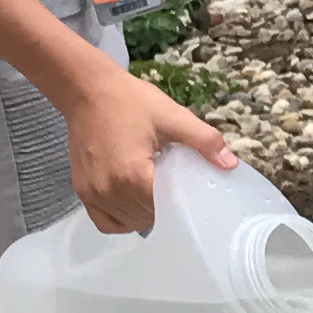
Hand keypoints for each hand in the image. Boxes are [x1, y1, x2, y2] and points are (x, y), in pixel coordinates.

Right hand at [64, 62, 238, 235]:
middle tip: (172, 184)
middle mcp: (109, 191)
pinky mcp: (81, 191)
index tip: (188, 187)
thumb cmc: (131, 101)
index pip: (164, 208)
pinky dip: (120, 218)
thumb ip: (203, 140)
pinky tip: (133, 203)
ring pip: (127, 222)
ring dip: (143, 213)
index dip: (180, 200)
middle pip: (146, 218)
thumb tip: (231, 164)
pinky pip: (104, 221)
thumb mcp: (172, 116)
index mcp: (133, 175)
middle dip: (164, 206)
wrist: (87, 90)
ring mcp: (92, 193)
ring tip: (153, 189)